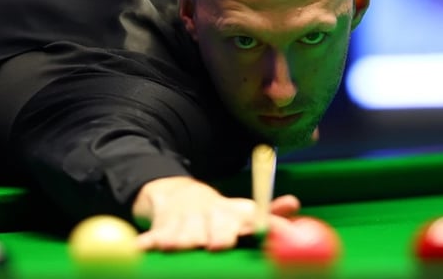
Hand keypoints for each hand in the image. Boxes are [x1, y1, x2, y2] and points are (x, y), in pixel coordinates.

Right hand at [132, 176, 299, 250]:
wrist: (177, 195)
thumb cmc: (218, 214)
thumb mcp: (243, 211)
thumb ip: (269, 214)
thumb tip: (295, 204)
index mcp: (235, 212)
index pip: (256, 217)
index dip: (266, 225)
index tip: (271, 232)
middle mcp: (212, 214)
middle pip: (218, 224)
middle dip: (219, 234)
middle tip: (219, 245)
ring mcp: (185, 221)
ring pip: (185, 234)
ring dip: (184, 241)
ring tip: (179, 246)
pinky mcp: (160, 228)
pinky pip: (153, 238)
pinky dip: (149, 243)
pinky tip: (147, 247)